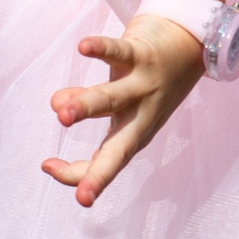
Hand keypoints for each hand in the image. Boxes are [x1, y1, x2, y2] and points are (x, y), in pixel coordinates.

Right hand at [42, 15, 205, 206]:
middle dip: (100, 172)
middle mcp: (141, 115)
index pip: (104, 165)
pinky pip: (120, 52)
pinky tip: (83, 47)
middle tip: (82, 195)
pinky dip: (102, 48)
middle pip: (120, 148)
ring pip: (113, 98)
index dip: (75, 174)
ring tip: (63, 113)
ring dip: (87, 105)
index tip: (47, 166)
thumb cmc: (145, 82)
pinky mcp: (144, 55)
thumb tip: (57, 104)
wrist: (190, 44)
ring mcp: (144, 85)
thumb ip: (83, 106)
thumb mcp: (116, 102)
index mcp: (134, 134)